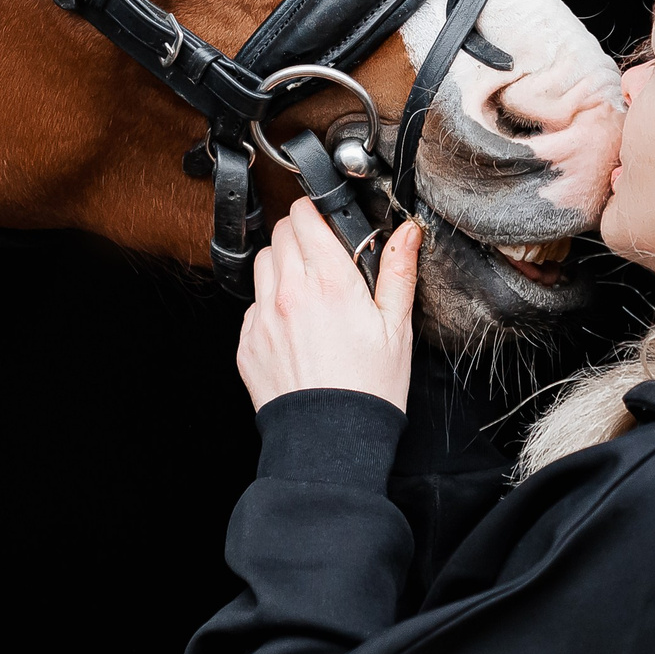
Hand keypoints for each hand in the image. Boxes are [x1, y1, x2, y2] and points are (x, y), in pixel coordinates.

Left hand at [236, 201, 420, 411]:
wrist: (330, 442)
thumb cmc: (368, 389)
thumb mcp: (396, 328)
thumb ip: (397, 272)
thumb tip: (406, 233)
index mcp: (329, 284)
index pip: (305, 217)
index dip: (315, 211)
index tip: (326, 219)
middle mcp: (289, 294)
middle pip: (280, 234)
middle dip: (300, 235)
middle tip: (323, 257)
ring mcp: (262, 319)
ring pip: (262, 265)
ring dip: (281, 265)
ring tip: (308, 290)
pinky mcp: (247, 343)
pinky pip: (252, 306)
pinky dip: (270, 305)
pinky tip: (294, 326)